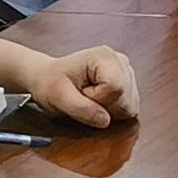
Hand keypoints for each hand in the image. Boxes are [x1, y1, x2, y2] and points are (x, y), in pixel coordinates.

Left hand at [17, 43, 136, 130]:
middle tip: (82, 97)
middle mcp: (121, 62)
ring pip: (129, 107)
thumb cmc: (50, 83)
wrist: (48, 79)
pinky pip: (129, 109)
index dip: (97, 100)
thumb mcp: (58, 97)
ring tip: (89, 99)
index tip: (80, 94)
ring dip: (108, 111)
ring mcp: (127, 73)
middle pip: (125, 99)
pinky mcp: (129, 85)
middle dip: (103, 107)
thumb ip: (81, 108)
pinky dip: (113, 112)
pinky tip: (98, 102)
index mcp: (105, 56)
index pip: (115, 88)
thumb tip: (106, 121)